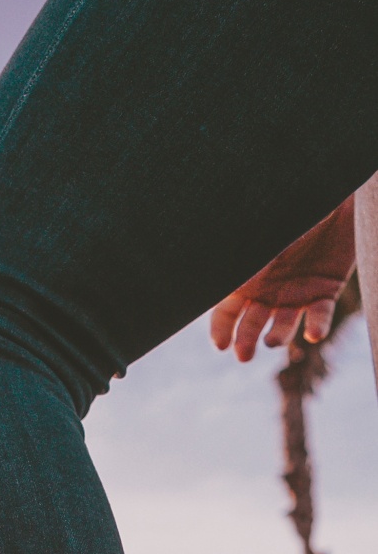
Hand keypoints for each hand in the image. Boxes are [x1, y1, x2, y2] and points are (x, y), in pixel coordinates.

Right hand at [210, 196, 355, 361]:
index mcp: (249, 277)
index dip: (222, 329)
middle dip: (246, 342)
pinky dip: (317, 327)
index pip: (227, 310)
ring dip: (277, 338)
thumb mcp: (265, 234)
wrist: (333, 198)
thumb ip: (247, 260)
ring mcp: (297, 294)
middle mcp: (270, 291)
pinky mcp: (325, 293)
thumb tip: (220, 281)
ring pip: (283, 327)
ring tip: (272, 342)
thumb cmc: (295, 211)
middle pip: (251, 325)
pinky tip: (313, 334)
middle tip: (244, 355)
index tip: (221, 344)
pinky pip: (320, 317)